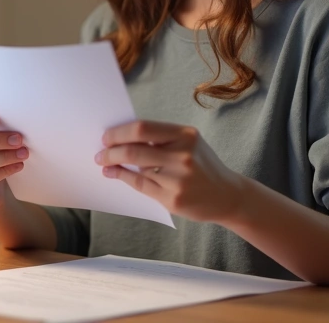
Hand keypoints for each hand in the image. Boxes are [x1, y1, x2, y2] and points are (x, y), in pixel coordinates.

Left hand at [95, 120, 246, 223]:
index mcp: (186, 135)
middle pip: (134, 150)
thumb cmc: (202, 165)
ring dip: (114, 164)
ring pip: (136, 168)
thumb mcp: (188, 143)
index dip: (119, 132)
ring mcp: (179, 179)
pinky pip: (140, 185)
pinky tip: (114, 174)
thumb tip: (121, 136)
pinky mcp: (174, 199)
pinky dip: (123, 178)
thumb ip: (160, 138)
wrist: (228, 195)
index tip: (106, 136)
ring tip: (105, 163)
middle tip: (100, 152)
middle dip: (111, 150)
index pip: (143, 129)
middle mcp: (183, 155)